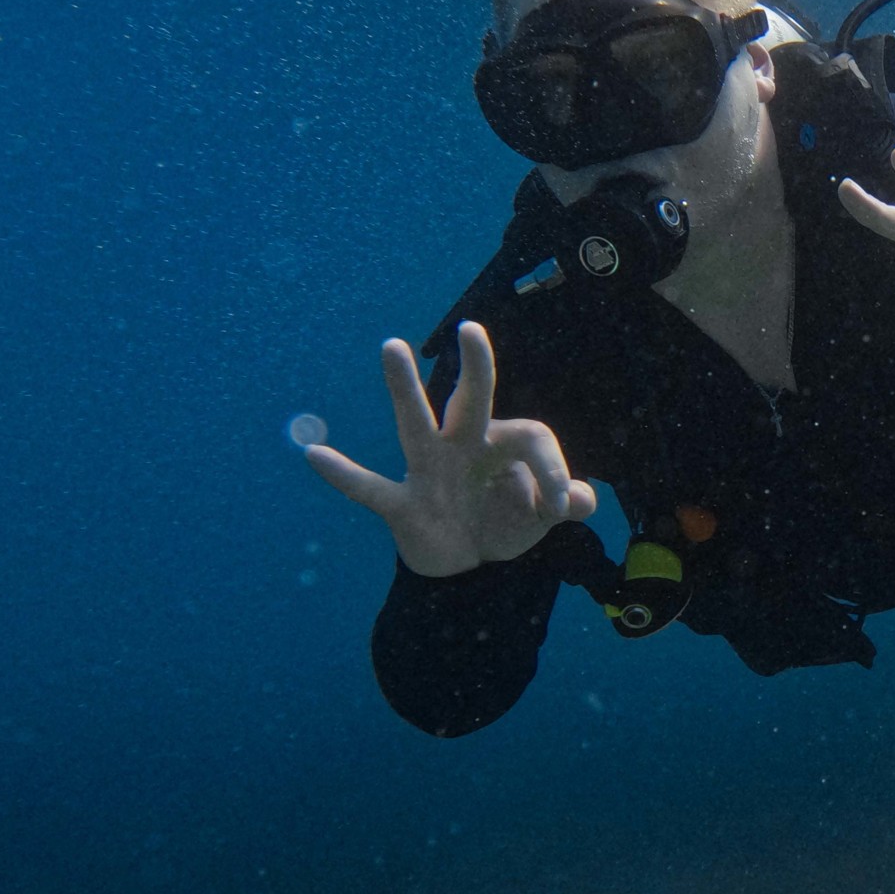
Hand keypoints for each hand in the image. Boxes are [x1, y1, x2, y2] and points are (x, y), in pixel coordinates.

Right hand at [305, 321, 595, 574]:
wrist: (467, 563)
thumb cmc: (504, 521)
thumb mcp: (543, 516)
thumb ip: (568, 504)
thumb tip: (581, 499)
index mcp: (502, 445)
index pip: (531, 438)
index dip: (554, 471)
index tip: (564, 507)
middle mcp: (464, 447)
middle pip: (471, 400)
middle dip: (475, 367)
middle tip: (471, 329)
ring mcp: (429, 471)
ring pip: (415, 423)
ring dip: (405, 389)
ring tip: (393, 346)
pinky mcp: (402, 504)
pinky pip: (368, 488)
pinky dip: (342, 475)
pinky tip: (313, 455)